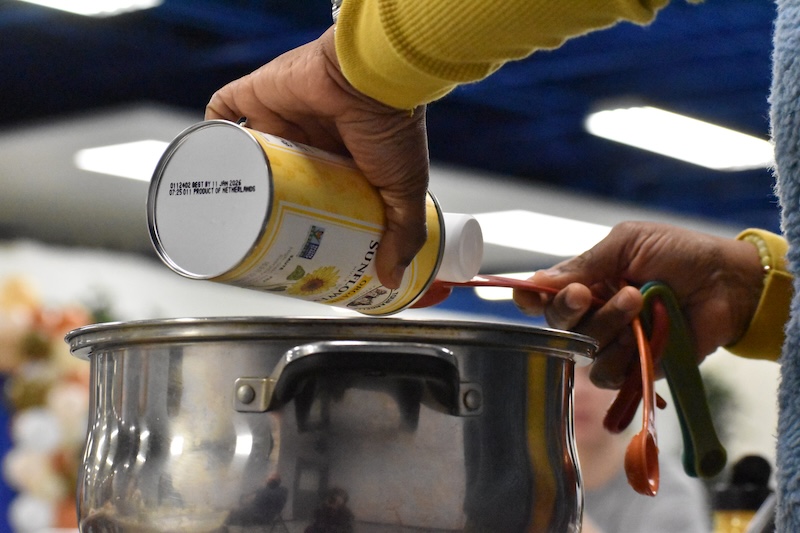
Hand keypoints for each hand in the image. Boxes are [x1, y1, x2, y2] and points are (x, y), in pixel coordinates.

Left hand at [205, 27, 429, 287]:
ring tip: (225, 211)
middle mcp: (307, 137)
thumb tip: (391, 277)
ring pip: (246, 152)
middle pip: (275, 177)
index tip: (294, 245)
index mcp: (341, 158)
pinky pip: (221, 113)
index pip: (313, 194)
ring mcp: (279, 116)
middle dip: (262, 207)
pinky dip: (208, 136)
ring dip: (233, 178)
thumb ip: (402, 233)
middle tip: (256, 236)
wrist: (373, 77)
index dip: (301, 219)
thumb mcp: (405, 190)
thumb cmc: (393, 124)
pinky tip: (206, 165)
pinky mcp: (257, 95)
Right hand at [513, 222, 763, 387]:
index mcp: (585, 281)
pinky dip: (622, 356)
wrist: (728, 283)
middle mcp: (593, 313)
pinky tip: (643, 335)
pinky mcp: (636, 366)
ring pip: (582, 350)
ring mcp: (613, 341)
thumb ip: (583, 264)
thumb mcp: (627, 244)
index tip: (530, 296)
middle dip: (568, 310)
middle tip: (588, 294)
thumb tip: (535, 282)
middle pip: (556, 325)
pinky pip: (609, 375)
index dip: (529, 299)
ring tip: (638, 302)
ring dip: (606, 326)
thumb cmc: (680, 254)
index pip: (542, 297)